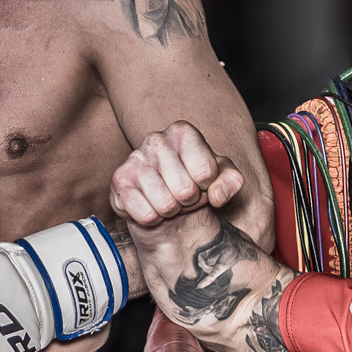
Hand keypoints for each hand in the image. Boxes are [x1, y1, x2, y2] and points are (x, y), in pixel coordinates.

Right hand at [110, 123, 244, 241]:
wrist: (169, 207)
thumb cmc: (195, 186)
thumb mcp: (222, 180)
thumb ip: (231, 181)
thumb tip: (218, 194)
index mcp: (182, 132)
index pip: (205, 172)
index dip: (207, 186)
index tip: (200, 183)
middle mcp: (156, 140)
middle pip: (185, 190)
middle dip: (188, 201)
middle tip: (183, 196)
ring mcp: (135, 159)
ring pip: (166, 205)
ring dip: (171, 212)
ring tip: (168, 201)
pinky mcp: (119, 182)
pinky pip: (146, 215)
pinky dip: (152, 220)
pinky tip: (151, 207)